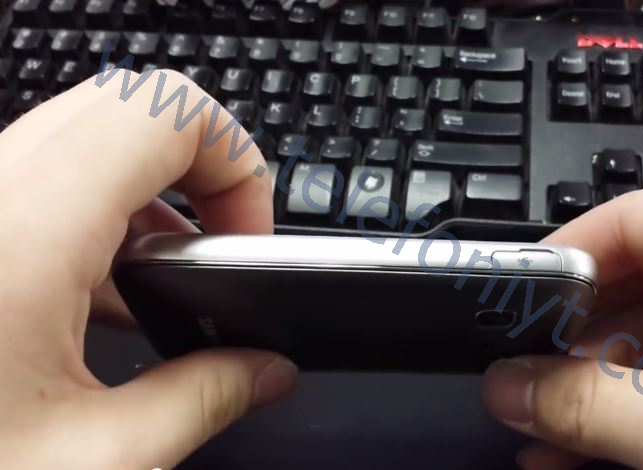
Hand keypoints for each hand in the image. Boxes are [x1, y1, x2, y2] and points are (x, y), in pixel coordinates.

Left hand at [0, 69, 296, 468]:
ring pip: (85, 134)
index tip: (244, 236)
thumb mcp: (93, 459)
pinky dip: (96, 210)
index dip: (234, 160)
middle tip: (214, 243)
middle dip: (199, 163)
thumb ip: (205, 401)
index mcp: (22, 234)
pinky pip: (43, 174)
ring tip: (158, 280)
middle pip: (129, 104)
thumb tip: (265, 372)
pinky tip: (99, 297)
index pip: (165, 110)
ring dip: (146, 189)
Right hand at [483, 189, 642, 468]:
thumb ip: (593, 407)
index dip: (566, 257)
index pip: (642, 220)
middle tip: (519, 377)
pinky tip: (588, 453)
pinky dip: (641, 415)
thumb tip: (509, 386)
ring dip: (599, 388)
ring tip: (540, 431)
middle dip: (575, 338)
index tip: (513, 304)